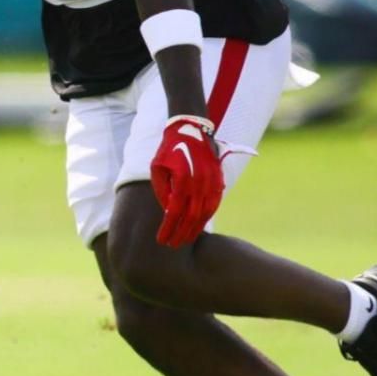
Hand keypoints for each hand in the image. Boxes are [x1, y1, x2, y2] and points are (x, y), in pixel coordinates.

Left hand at [149, 115, 224, 247]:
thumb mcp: (157, 168)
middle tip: (172, 245)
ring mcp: (211, 182)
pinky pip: (214, 204)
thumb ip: (162, 191)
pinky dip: (206, 218)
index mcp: (182, 179)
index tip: (161, 240)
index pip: (174, 212)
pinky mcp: (218, 181)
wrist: (191, 129)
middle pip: (191, 217)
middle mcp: (199, 183)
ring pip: (205, 213)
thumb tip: (167, 213)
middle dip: (181, 234)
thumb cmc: (169, 149)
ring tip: (185, 240)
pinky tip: (198, 227)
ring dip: (195, 230)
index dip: (168, 229)